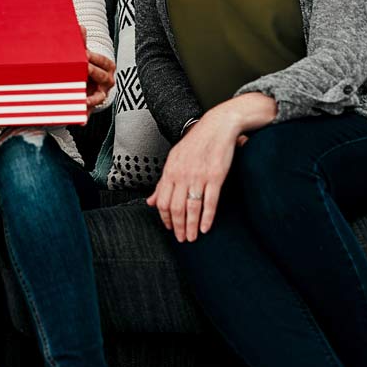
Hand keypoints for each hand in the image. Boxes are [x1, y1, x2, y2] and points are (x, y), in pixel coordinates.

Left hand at [79, 25, 114, 112]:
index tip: (84, 55)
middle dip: (93, 74)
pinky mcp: (89, 107)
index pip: (106, 63)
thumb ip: (82, 42)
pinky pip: (87, 113)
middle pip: (104, 79)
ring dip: (90, 99)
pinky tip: (80, 120)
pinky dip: (84, 117)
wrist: (82, 83)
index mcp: (107, 68)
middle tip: (82, 70)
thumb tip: (80, 27)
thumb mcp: (83, 55)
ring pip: (98, 98)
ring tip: (83, 100)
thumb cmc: (84, 65)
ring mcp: (99, 95)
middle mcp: (106, 83)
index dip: (96, 59)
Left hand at [146, 111, 240, 242]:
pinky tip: (205, 228)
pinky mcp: (215, 177)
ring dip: (191, 226)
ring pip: (192, 208)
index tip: (169, 229)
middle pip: (176, 208)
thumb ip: (163, 183)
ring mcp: (198, 176)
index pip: (163, 201)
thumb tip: (150, 202)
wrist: (216, 127)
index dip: (165, 218)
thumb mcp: (174, 160)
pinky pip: (210, 202)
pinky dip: (207, 218)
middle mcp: (182, 175)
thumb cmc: (195, 144)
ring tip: (192, 238)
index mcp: (170, 171)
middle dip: (177, 227)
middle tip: (181, 239)